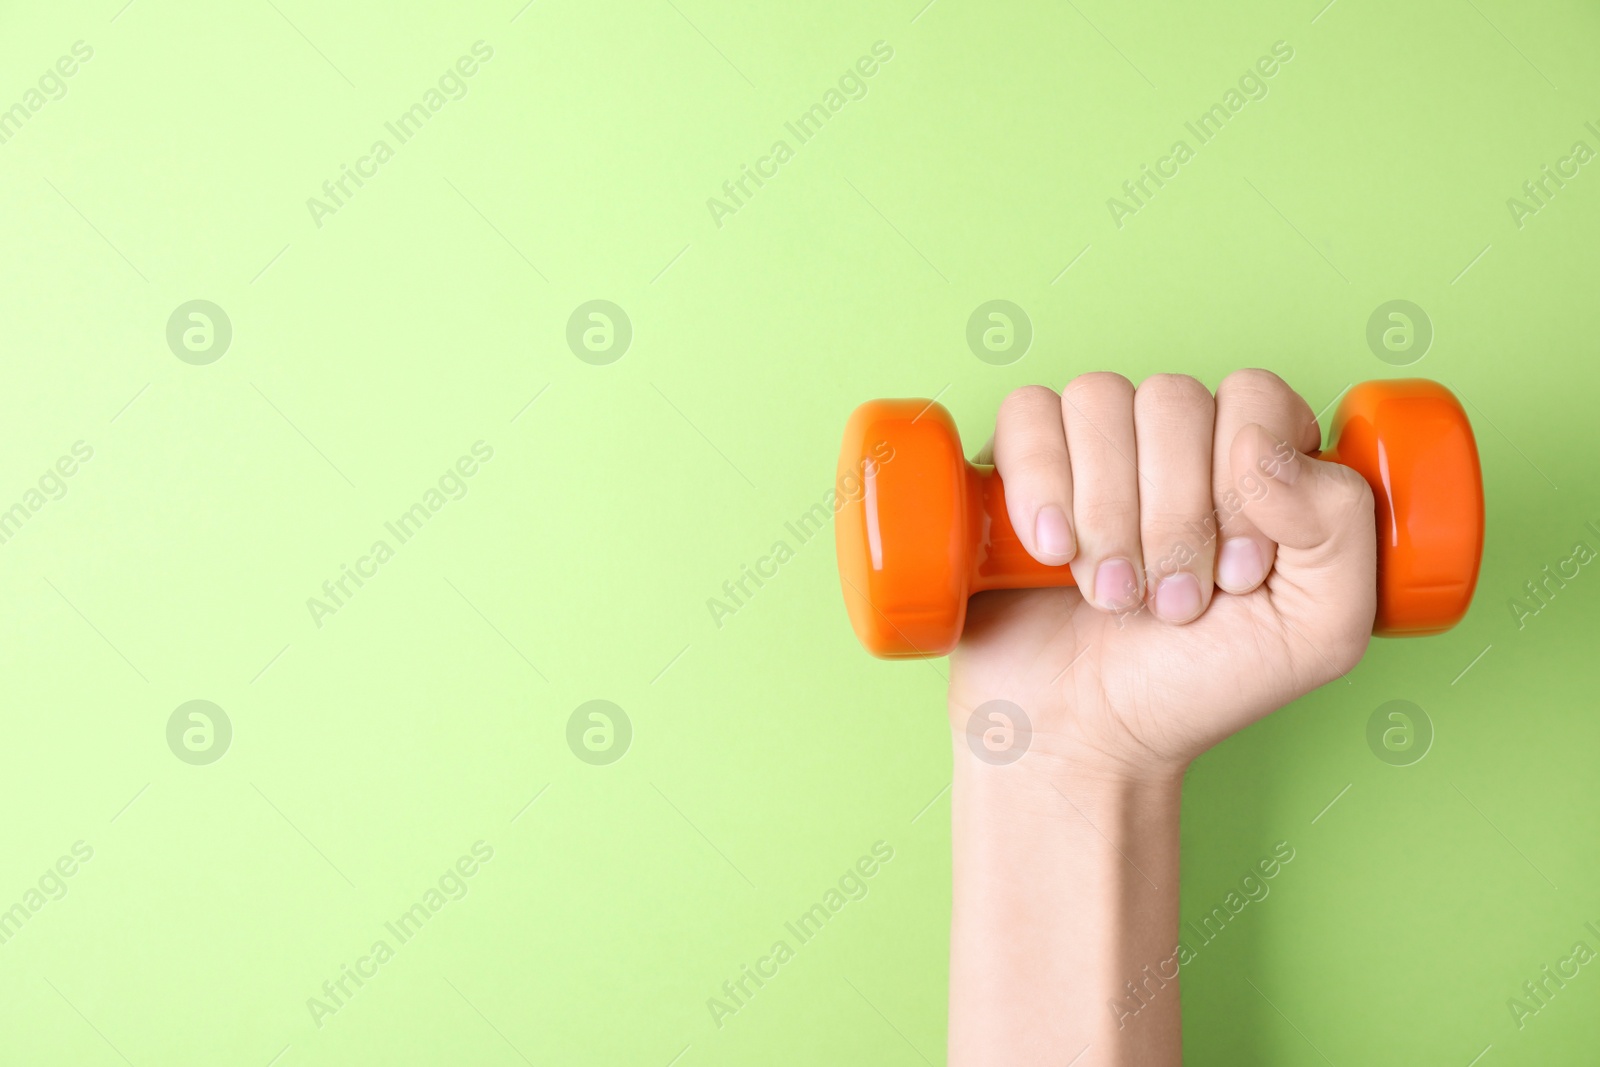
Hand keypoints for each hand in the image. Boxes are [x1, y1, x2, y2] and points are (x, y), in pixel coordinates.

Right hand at [949, 369, 1377, 779]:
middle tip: (1172, 603)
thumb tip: (1261, 443)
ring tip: (1110, 595)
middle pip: (1174, 398)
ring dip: (1107, 512)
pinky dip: (1041, 482)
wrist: (1084, 736)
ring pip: (1098, 400)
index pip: (1255, 398)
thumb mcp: (1319, 630)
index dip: (1244, 483)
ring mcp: (1093, 447)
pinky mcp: (1018, 464)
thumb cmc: (1197, 686)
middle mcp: (1175, 440)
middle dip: (1173, 516)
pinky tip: (1052, 551)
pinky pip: (1027, 414)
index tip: (1236, 573)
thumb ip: (1341, 525)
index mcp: (1255, 462)